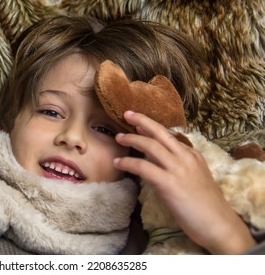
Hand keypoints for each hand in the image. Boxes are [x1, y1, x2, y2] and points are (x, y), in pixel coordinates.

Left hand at [113, 111, 255, 253]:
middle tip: (127, 113)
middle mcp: (185, 157)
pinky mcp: (169, 183)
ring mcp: (178, 169)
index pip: (168, 136)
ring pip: (150, 146)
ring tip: (118, 137)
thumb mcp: (195, 178)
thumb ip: (179, 167)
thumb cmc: (206, 206)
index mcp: (192, 155)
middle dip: (142, 120)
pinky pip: (143, 167)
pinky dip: (128, 163)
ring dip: (132, 139)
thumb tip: (157, 162)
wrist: (219, 224)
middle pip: (160, 132)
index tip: (139, 122)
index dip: (152, 127)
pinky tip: (118, 162)